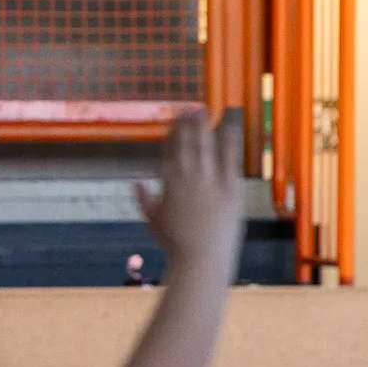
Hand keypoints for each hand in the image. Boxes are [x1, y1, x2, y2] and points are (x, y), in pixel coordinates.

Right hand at [134, 109, 244, 276]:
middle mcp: (188, 179)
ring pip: (206, 147)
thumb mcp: (153, 222)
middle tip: (188, 107)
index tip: (174, 119)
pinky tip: (231, 128)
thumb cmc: (176, 244)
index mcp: (169, 183)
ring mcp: (210, 183)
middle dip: (186, 124)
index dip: (171, 133)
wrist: (202, 259)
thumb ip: (144, 200)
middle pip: (186, 144)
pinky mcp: (230, 190)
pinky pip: (230, 161)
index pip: (169, 151)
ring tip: (205, 110)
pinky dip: (230, 143)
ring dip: (204, 127)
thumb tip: (136, 183)